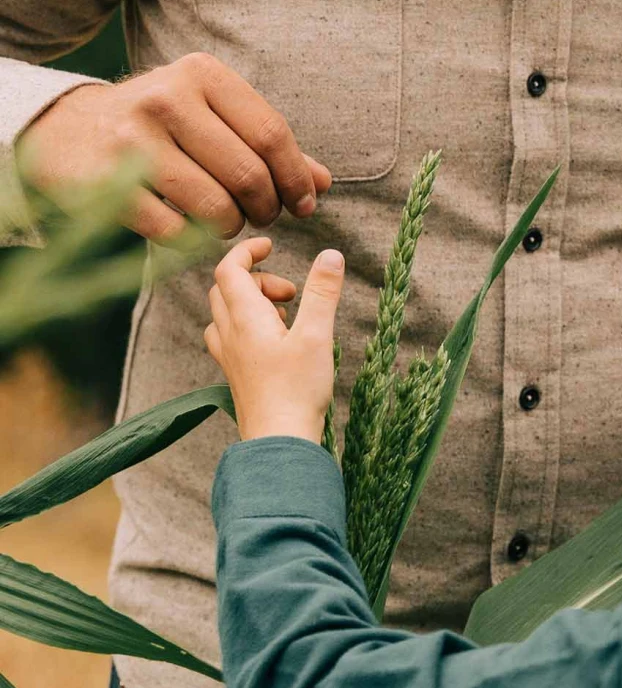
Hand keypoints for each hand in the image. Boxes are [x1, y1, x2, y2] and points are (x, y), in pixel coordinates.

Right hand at [17, 53, 332, 242]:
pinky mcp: (112, 187)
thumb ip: (268, 146)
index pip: (272, 135)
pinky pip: (179, 234)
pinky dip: (194, 240)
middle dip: (267, 208)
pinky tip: (190, 227)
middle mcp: (166, 100)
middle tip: (261, 214)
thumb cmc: (163, 127)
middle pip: (249, 177)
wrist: (70, 131)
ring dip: (232, 226)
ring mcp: (134, 144)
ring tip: (224, 217)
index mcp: (201, 75)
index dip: (296, 180)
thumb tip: (322, 182)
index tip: (303, 204)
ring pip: (218, 209)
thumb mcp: (214, 117)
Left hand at [204, 238, 344, 444]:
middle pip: (225, 287)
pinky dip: (244, 327)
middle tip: (291, 295)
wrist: (279, 440)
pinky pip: (227, 338)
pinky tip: (269, 343)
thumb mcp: (316, 336)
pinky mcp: (235, 376)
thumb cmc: (297, 391)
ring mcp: (228, 356)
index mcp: (245, 317)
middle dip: (256, 279)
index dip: (247, 251)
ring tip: (284, 317)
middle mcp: (229, 333)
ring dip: (249, 303)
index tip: (270, 247)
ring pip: (223, 313)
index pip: (229, 267)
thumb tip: (331, 255)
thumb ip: (323, 293)